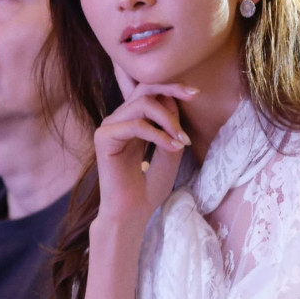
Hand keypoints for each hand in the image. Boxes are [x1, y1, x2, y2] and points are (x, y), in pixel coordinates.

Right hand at [92, 63, 197, 226]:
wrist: (133, 212)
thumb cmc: (151, 185)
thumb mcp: (171, 150)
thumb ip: (171, 126)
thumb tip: (173, 100)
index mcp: (135, 120)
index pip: (150, 91)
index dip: (172, 86)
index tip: (196, 93)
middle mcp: (121, 119)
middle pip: (144, 88)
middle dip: (171, 88)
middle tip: (194, 95)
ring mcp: (110, 126)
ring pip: (143, 104)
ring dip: (168, 119)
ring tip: (182, 138)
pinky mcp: (104, 137)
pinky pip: (136, 124)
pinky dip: (158, 134)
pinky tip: (172, 146)